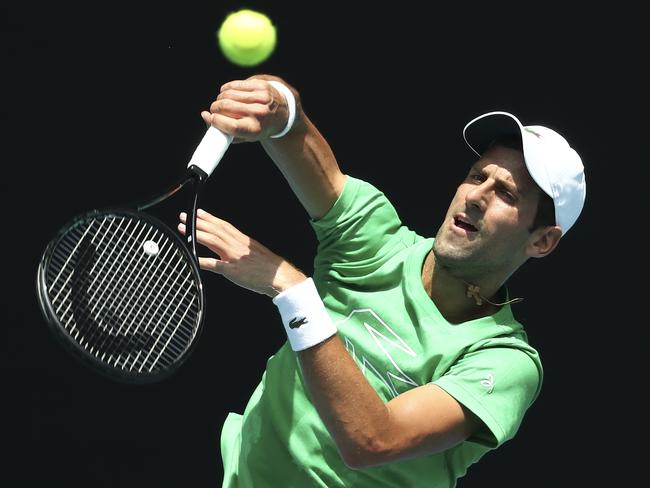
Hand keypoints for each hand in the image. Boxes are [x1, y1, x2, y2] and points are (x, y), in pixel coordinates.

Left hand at [178, 209, 306, 296]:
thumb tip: (231, 244)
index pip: (223, 225)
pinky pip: (215, 264)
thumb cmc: (270, 267)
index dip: (209, 218)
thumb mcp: (255, 250)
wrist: (280, 276)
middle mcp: (237, 245)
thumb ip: (242, 246)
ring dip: (197, 234)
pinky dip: (203, 260)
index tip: (198, 213)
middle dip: (198, 222)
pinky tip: (193, 258)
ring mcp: (234, 257)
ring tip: (184, 230)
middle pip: (215, 230)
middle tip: (184, 217)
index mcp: (243, 240)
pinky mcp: (233, 270)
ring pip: (213, 241)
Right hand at [202, 77, 293, 142]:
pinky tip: (227, 92)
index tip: (211, 118)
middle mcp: (259, 113)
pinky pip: (234, 84)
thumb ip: (223, 130)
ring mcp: (261, 98)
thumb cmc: (258, 127)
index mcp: (255, 130)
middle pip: (225, 107)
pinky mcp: (260, 85)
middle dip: (214, 108)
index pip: (230, 125)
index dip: (215, 121)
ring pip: (228, 94)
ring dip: (220, 98)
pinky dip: (226, 89)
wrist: (283, 113)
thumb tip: (204, 115)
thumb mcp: (245, 136)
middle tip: (214, 110)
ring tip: (222, 102)